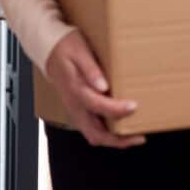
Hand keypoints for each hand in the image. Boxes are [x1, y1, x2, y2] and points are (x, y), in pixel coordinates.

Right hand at [43, 28, 144, 147]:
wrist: (50, 51)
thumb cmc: (66, 48)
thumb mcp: (79, 52)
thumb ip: (91, 70)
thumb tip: (103, 86)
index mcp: (75, 90)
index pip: (97, 106)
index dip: (117, 109)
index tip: (134, 106)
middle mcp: (75, 106)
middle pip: (95, 134)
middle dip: (117, 140)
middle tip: (139, 137)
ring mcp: (76, 111)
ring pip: (94, 135)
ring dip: (114, 139)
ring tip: (134, 135)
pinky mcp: (79, 111)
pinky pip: (93, 129)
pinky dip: (109, 133)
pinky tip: (122, 126)